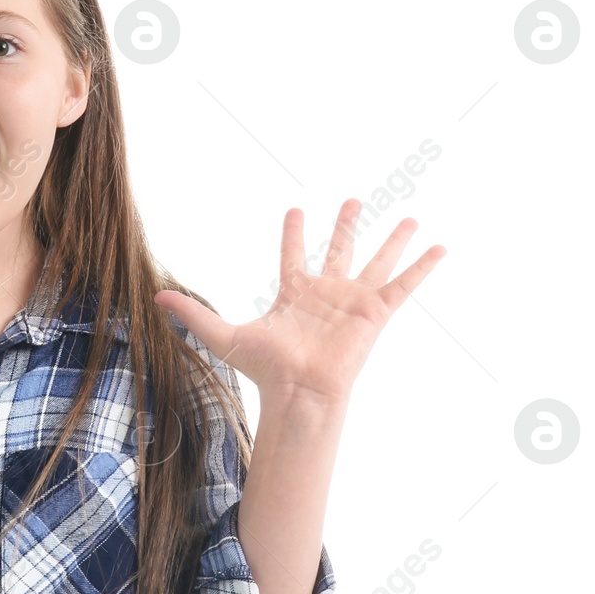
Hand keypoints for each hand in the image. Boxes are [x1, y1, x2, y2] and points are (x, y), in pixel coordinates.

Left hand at [154, 199, 444, 404]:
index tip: (295, 211)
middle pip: (339, 251)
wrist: (299, 392)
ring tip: (409, 217)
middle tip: (354, 201)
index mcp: (294, 295)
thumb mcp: (223, 334)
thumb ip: (193, 314)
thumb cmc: (265, 369)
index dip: (293, 234)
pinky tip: (440, 247)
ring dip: (392, 240)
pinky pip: (404, 284)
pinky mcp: (375, 313)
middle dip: (345, 227)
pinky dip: (422, 266)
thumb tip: (154, 297)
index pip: (292, 256)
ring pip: (376, 261)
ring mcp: (353, 302)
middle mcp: (326, 294)